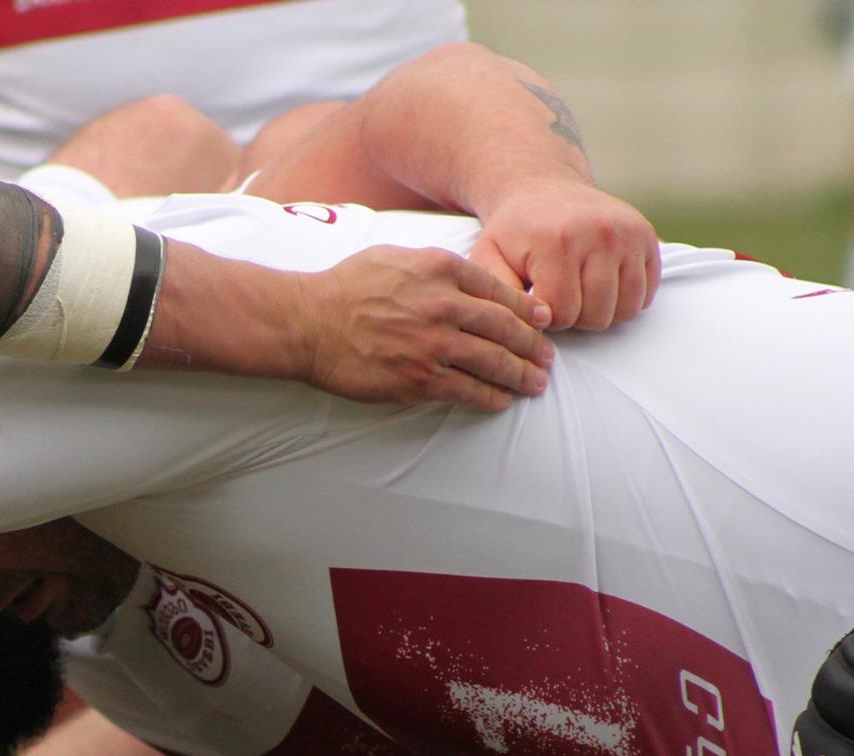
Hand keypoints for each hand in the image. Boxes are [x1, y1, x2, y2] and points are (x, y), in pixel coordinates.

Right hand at [298, 245, 554, 412]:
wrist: (306, 323)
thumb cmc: (344, 287)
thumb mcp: (394, 256)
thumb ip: (434, 265)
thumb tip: (464, 277)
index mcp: (441, 270)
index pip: (500, 293)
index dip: (527, 312)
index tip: (540, 324)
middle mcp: (443, 306)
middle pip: (506, 329)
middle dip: (533, 348)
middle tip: (547, 360)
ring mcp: (433, 345)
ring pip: (493, 363)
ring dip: (520, 376)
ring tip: (534, 385)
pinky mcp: (418, 379)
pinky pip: (467, 391)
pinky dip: (490, 397)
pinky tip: (501, 401)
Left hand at [468, 177, 659, 331]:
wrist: (544, 187)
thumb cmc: (514, 230)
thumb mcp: (489, 256)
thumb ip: (500, 292)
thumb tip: (535, 322)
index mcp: (557, 242)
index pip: (562, 313)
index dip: (546, 317)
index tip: (536, 299)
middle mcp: (598, 235)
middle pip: (596, 316)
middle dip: (573, 317)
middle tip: (558, 296)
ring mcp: (627, 234)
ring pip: (625, 310)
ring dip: (600, 311)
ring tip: (579, 293)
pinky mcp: (646, 236)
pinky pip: (645, 295)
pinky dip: (625, 299)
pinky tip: (601, 285)